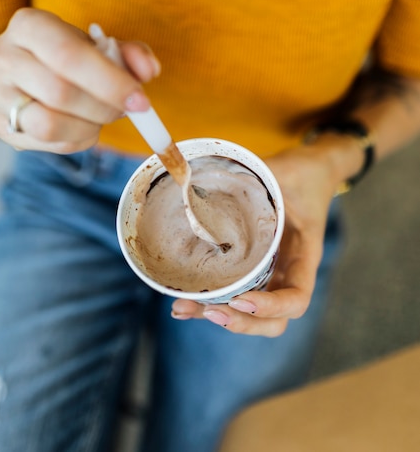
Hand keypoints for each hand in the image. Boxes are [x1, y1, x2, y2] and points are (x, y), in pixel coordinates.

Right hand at [0, 8, 159, 151]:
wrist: (24, 71)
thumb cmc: (66, 55)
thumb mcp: (97, 45)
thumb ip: (128, 54)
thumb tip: (149, 69)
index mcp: (29, 25)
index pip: (67, 55)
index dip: (109, 81)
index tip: (139, 100)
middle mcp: (2, 57)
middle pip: (60, 92)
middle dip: (104, 107)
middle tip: (125, 109)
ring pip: (49, 124)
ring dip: (90, 127)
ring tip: (102, 117)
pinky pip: (48, 143)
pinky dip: (78, 139)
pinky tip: (85, 126)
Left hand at [171, 144, 339, 336]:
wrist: (311, 171)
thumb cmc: (302, 173)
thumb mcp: (284, 173)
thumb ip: (256, 176)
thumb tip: (208, 173)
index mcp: (304, 256)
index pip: (296, 299)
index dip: (271, 307)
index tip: (241, 300)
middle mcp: (288, 272)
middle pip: (274, 321)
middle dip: (241, 323)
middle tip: (210, 311)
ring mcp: (270, 273)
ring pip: (250, 315)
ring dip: (218, 317)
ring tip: (183, 310)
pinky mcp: (251, 268)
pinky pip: (234, 294)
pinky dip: (211, 303)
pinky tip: (183, 302)